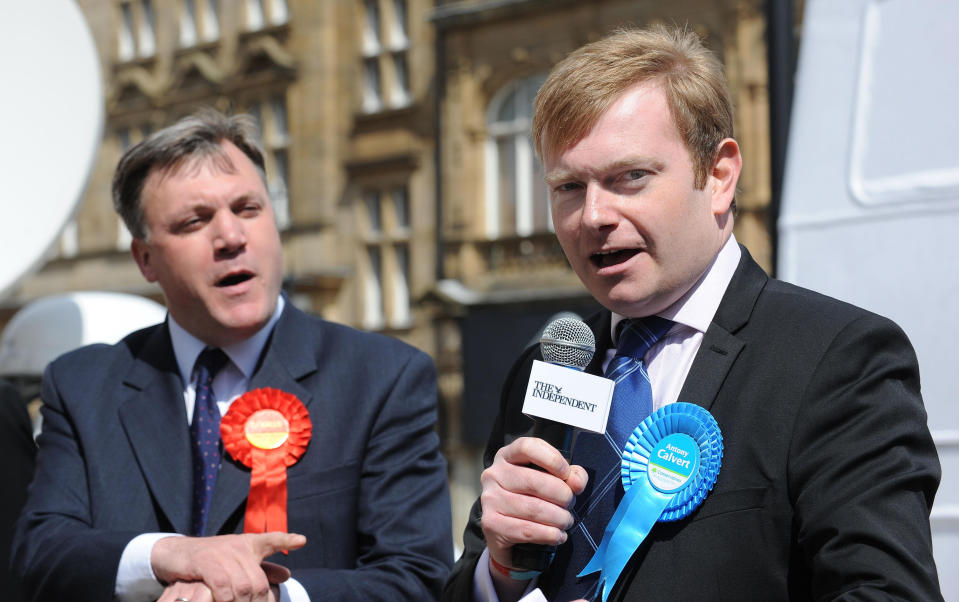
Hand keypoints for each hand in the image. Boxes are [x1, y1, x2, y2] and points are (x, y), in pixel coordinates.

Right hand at [151, 532, 305, 601]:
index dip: (286, 540)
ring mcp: (221, 552)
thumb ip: (261, 569)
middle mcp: (237, 546)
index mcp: (248, 544)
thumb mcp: (238, 562)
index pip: (270, 540)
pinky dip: (226, 599)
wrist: (177, 554)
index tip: (302, 541)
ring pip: (242, 585)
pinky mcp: (205, 561)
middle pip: (257, 580)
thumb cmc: (211, 561)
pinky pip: (222, 584)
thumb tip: (287, 574)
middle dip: (258, 601)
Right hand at [480, 437, 587, 573]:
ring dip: (558, 518)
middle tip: (570, 504)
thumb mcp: (551, 479)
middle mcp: (494, 474)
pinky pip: (527, 530)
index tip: (566, 473)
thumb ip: (570, 475)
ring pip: (533, 508)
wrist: (505, 530)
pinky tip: (558, 536)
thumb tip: (576, 483)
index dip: (551, 459)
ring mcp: (490, 499)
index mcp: (508, 456)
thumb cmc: (531, 497)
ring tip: (566, 521)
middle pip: (534, 481)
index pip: (527, 447)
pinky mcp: (491, 523)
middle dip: (561, 495)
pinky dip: (549, 535)